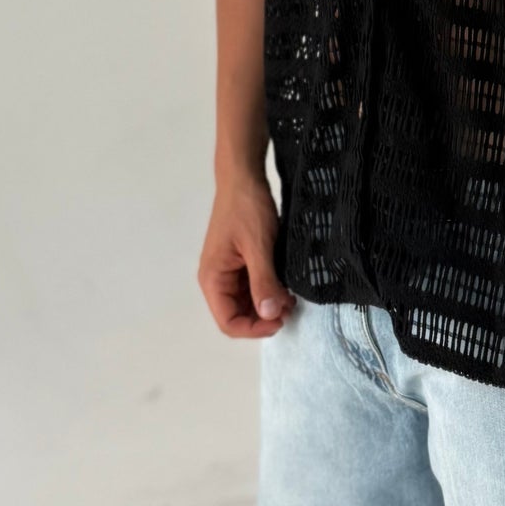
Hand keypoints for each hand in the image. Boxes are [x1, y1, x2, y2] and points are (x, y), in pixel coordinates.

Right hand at [197, 169, 292, 337]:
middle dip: (264, 317)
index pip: (228, 322)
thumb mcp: (259, 246)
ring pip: (247, 303)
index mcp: (213, 279)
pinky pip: (252, 287)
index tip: (281, 320)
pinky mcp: (240, 263)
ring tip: (291, 296)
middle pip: (237, 316)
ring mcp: (228, 271)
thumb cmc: (247, 208)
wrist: (244, 177)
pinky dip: (269, 291)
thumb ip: (264, 282)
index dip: (255, 328)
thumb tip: (271, 315)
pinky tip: (286, 285)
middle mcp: (217, 279)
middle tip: (291, 306)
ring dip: (268, 305)